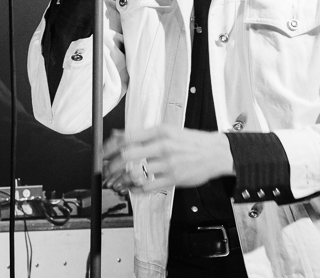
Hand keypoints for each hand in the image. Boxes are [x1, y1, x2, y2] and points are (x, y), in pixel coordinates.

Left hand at [103, 126, 234, 193]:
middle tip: (106, 170)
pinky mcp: (174, 178)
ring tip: (116, 183)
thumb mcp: (167, 130)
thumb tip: (118, 134)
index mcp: (160, 131)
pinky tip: (132, 188)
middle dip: (111, 165)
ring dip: (121, 180)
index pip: (128, 137)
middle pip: (128, 155)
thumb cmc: (191, 142)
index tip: (103, 152)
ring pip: (136, 173)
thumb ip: (143, 134)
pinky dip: (136, 189)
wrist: (216, 152)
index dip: (111, 146)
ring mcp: (168, 163)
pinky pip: (148, 186)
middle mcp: (163, 146)